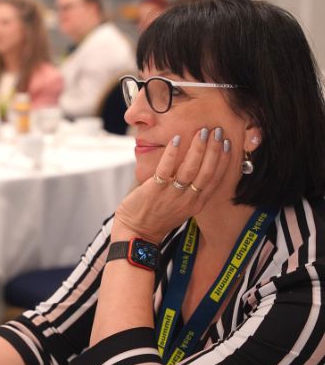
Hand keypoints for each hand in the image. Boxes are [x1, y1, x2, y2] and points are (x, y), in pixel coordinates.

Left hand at [114, 124, 238, 244]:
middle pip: (207, 172)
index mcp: (197, 203)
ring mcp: (173, 195)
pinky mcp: (155, 190)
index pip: (215, 179)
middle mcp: (189, 200)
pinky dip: (172, 153)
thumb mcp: (181, 206)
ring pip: (190, 169)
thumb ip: (189, 190)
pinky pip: (166, 168)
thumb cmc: (157, 217)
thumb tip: (193, 167)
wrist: (137, 233)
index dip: (223, 161)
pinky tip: (176, 139)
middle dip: (214, 150)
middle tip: (218, 131)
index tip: (227, 144)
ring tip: (202, 131)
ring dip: (198, 149)